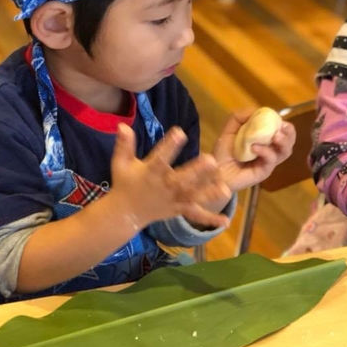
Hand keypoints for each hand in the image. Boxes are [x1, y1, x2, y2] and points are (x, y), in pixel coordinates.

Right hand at [110, 124, 228, 228]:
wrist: (126, 212)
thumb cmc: (125, 183)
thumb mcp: (120, 162)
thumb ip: (124, 145)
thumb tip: (123, 125)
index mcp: (150, 172)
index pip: (160, 157)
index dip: (169, 145)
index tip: (180, 132)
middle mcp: (164, 186)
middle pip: (182, 179)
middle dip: (196, 171)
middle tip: (211, 160)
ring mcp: (174, 200)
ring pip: (193, 196)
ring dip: (209, 193)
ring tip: (225, 189)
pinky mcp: (179, 210)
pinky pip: (195, 214)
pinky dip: (210, 218)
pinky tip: (225, 221)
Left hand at [214, 109, 295, 191]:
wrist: (215, 171)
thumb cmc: (223, 152)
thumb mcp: (230, 130)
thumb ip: (239, 117)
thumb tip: (256, 109)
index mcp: (264, 139)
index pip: (281, 130)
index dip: (283, 124)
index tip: (279, 118)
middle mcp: (269, 150)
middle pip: (289, 141)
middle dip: (289, 133)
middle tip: (282, 128)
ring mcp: (268, 162)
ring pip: (285, 152)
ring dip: (283, 142)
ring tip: (275, 136)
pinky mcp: (264, 172)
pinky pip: (271, 161)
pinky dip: (266, 152)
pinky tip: (255, 148)